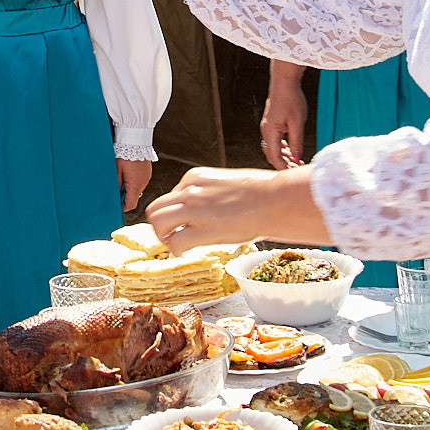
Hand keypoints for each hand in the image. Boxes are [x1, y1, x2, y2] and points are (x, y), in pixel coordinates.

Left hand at [117, 158, 152, 211]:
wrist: (135, 139)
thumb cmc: (124, 153)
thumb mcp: (116, 169)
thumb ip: (116, 184)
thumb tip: (114, 196)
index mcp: (135, 185)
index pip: (130, 205)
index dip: (122, 207)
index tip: (115, 204)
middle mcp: (143, 183)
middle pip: (134, 197)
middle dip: (124, 196)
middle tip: (115, 187)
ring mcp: (147, 178)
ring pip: (137, 189)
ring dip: (129, 188)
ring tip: (121, 177)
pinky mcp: (148, 173)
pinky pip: (140, 182)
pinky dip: (134, 181)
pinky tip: (128, 173)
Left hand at [146, 165, 328, 251]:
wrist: (274, 201)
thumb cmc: (260, 193)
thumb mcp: (226, 184)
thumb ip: (208, 193)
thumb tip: (204, 210)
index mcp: (195, 177)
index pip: (171, 195)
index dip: (176, 212)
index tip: (184, 221)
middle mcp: (189, 190)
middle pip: (155, 208)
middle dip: (160, 224)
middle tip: (171, 234)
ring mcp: (193, 209)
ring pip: (157, 223)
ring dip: (163, 236)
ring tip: (175, 243)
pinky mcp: (202, 229)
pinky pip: (175, 243)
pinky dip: (176, 250)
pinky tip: (185, 252)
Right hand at [260, 84, 307, 169]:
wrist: (284, 82)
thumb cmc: (291, 100)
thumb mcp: (297, 123)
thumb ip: (297, 142)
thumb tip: (297, 159)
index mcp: (270, 133)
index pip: (275, 158)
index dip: (285, 168)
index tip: (296, 173)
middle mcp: (266, 132)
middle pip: (273, 155)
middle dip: (285, 164)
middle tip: (300, 169)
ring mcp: (268, 128)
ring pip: (274, 149)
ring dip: (285, 157)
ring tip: (298, 162)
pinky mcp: (272, 124)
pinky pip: (276, 141)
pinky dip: (284, 148)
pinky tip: (293, 150)